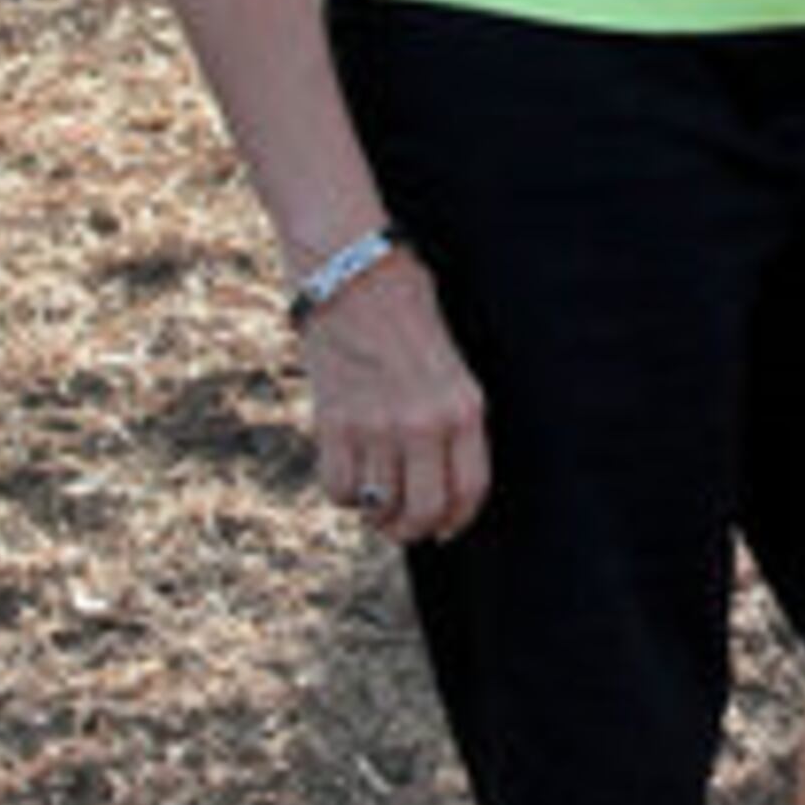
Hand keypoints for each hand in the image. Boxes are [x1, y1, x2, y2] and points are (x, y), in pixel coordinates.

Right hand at [301, 247, 489, 544]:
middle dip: (412, 528)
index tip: (444, 529)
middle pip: (422, 511)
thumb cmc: (408, 314)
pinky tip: (347, 472)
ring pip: (377, 507)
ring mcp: (377, 426)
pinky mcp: (334, 424)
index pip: (469, 489)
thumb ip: (450, 419)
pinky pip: (338, 490)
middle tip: (401, 522)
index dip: (456, 520)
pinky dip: (342, 492)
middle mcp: (425, 423)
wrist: (356, 275)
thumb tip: (438, 480)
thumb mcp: (450, 365)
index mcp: (464, 406)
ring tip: (373, 495)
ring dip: (374, 512)